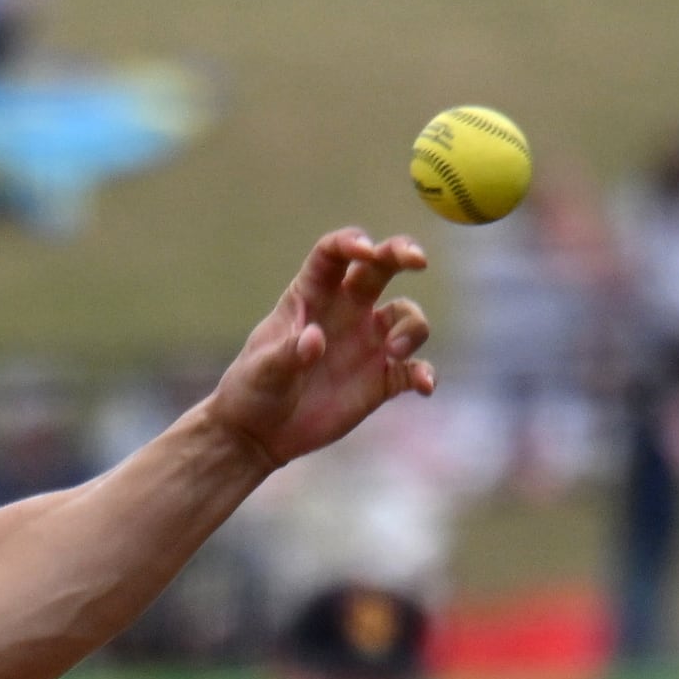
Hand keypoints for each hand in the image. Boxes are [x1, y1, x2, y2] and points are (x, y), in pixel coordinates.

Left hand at [203, 227, 437, 471]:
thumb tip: (316, 339)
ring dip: (411, 328)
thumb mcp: (263, 371)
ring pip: (406, 316)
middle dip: (402, 254)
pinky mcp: (380, 379)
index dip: (351, 243)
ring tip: (394, 353)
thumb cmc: (253, 391)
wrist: (260, 434)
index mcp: (312, 296)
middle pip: (381, 267)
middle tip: (419, 260)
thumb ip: (287, 353)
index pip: (333, 254)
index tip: (367, 249)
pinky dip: (423, 375)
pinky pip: (412, 370)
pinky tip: (425, 386)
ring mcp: (367, 343)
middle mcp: (346, 310)